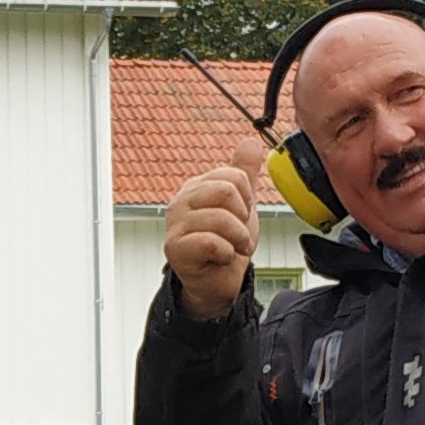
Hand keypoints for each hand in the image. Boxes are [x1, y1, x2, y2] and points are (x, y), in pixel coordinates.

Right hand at [163, 165, 261, 318]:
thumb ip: (243, 173)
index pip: (233, 176)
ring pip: (222, 218)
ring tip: (231, 248)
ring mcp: (175, 224)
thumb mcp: (241, 205)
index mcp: (196, 188)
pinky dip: (226, 254)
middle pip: (226, 191)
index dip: (246, 199)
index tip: (240, 216)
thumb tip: (250, 141)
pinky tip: (219, 258)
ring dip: (237, 239)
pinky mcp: (175, 248)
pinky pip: (213, 242)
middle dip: (242, 218)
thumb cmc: (225, 244)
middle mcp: (181, 202)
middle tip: (236, 234)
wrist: (217, 283)